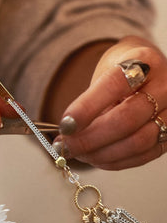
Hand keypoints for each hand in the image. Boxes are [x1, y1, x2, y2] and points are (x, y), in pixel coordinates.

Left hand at [54, 36, 166, 169]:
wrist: (149, 70)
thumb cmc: (123, 69)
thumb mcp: (106, 70)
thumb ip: (91, 99)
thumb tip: (68, 132)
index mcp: (144, 61)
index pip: (114, 85)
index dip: (87, 108)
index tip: (65, 125)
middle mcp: (164, 86)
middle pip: (127, 119)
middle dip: (91, 137)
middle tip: (66, 145)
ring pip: (137, 142)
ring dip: (101, 153)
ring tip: (78, 153)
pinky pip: (144, 155)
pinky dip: (115, 161)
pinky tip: (95, 158)